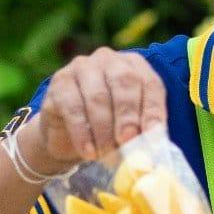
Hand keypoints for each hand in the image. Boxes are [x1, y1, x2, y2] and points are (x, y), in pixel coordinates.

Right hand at [18, 48, 167, 176]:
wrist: (67, 133)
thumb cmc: (107, 128)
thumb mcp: (129, 126)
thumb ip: (142, 131)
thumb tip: (152, 146)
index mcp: (134, 66)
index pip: (150, 84)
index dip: (153, 110)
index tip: (153, 137)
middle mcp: (109, 60)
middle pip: (124, 83)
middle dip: (127, 117)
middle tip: (127, 142)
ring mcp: (82, 67)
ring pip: (97, 96)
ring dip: (104, 130)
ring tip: (107, 154)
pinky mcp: (60, 82)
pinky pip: (73, 107)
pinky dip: (82, 133)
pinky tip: (88, 151)